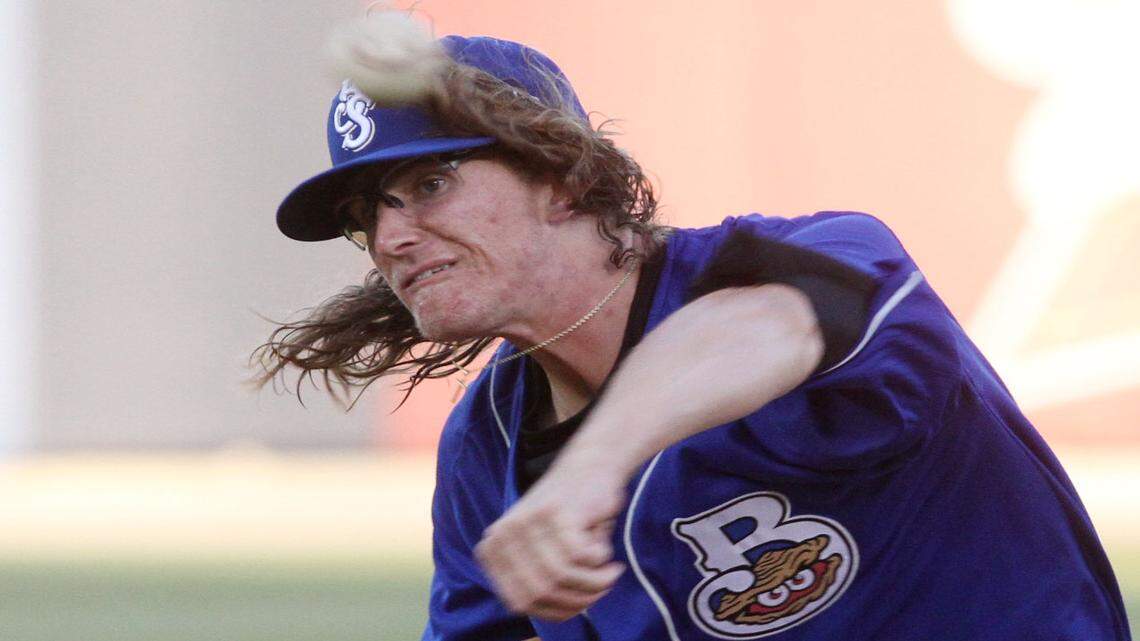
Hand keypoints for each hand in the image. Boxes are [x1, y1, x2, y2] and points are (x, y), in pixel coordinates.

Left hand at [475, 460, 627, 620]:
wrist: (590, 466)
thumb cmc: (571, 517)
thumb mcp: (544, 552)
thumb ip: (538, 583)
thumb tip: (548, 615)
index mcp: (493, 548)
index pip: (519, 601)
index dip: (553, 611)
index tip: (579, 605)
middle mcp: (503, 533)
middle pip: (540, 591)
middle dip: (578, 600)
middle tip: (602, 588)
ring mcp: (527, 520)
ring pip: (561, 575)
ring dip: (594, 582)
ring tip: (610, 572)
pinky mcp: (555, 511)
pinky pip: (580, 556)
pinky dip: (599, 560)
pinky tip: (606, 550)